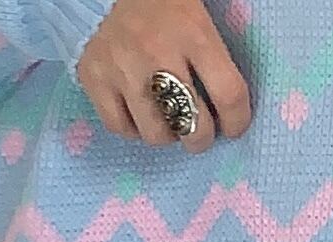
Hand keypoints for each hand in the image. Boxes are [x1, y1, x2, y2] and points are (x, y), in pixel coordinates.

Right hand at [77, 0, 252, 154]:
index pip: (229, 94)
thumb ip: (216, 50)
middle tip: (199, 131)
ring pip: (155, 134)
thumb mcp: (199, 11)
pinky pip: (120, 127)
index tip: (234, 127)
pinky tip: (139, 113)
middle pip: (191, 125)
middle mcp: (159, 55)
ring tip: (166, 119)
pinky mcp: (94, 78)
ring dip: (167, 134)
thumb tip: (231, 98)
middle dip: (200, 137)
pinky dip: (133, 128)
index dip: (237, 120)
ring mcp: (123, 70)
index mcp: (193, 33)